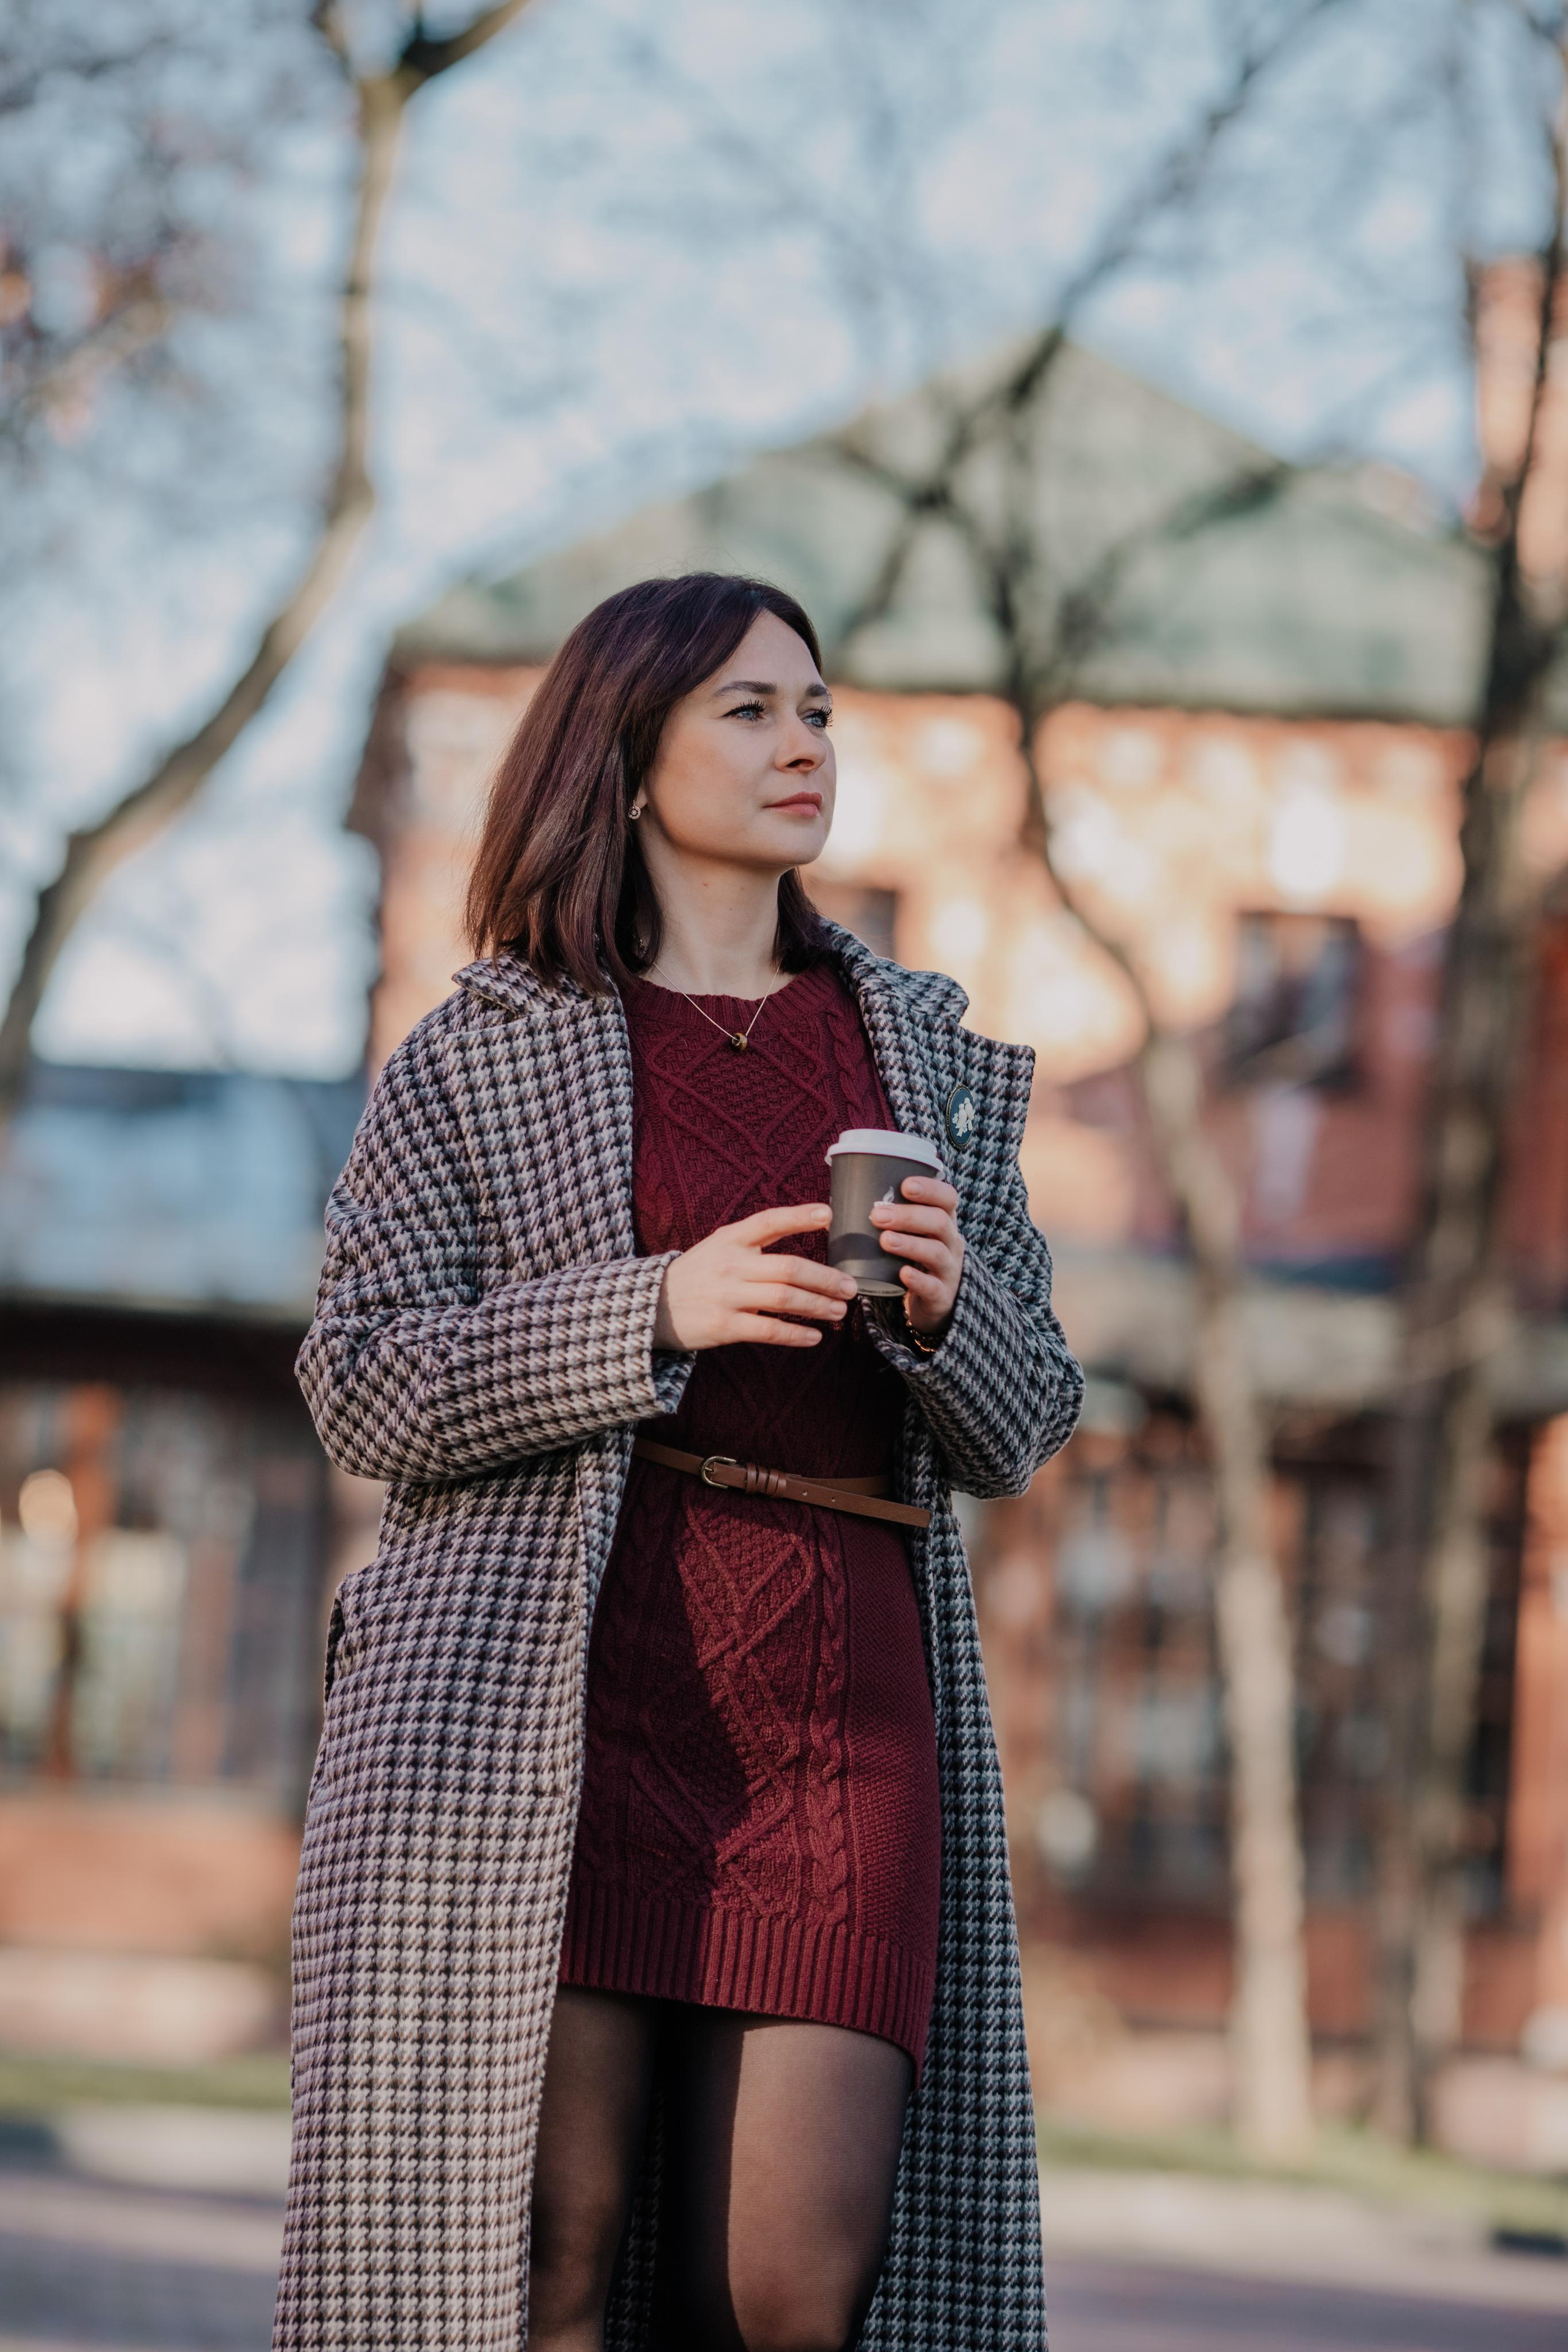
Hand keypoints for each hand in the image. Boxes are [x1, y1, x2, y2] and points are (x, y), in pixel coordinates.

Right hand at [654, 1202, 856, 1350]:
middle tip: (849, 1287)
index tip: (828, 1215)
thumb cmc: (699, 1273)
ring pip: (784, 1299)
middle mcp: (730, 1264)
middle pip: (789, 1268)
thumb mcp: (720, 1245)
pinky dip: (796, 1334)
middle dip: (825, 1278)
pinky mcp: (724, 1326)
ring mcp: (727, 1296)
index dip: (799, 1216)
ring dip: (818, 1306)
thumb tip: (806, 1231)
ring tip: (839, 1311)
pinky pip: (769, 1331)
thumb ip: (756, 1240)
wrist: (653, 1305)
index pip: (769, 1221)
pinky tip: (814, 1336)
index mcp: (731, 1239)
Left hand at [871, 1175, 963, 1337]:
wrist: (935, 1300)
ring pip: (936, 1252)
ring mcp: (949, 1269)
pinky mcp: (941, 1295)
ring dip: (910, 1244)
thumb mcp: (910, 1236)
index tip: (905, 1185)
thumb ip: (882, 1222)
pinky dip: (918, 1280)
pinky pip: (933, 1286)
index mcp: (942, 1221)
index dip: (930, 1188)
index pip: (947, 1198)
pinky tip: (903, 1273)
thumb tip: (830, 1213)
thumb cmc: (914, 1258)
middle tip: (877, 1215)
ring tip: (884, 1240)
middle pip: (939, 1222)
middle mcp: (950, 1242)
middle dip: (908, 1216)